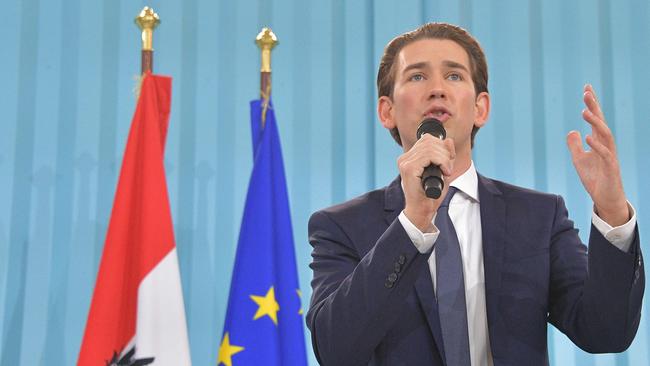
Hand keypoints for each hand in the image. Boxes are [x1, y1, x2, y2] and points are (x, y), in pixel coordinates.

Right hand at [398, 134, 455, 230]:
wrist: (422, 211)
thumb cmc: (431, 194)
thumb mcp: (442, 170)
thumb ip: (446, 155)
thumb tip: (448, 140)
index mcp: (409, 157)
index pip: (427, 139)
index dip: (442, 146)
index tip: (447, 162)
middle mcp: (404, 158)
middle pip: (429, 140)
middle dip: (444, 152)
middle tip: (448, 169)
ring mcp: (405, 162)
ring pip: (430, 147)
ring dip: (444, 159)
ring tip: (446, 172)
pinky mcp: (408, 168)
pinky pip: (429, 156)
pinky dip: (441, 162)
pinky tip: (444, 172)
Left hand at [566, 84, 628, 225]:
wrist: (605, 197)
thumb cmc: (594, 178)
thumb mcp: (579, 160)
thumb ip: (575, 145)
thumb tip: (572, 131)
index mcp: (599, 141)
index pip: (595, 119)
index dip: (591, 104)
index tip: (586, 88)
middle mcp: (606, 145)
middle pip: (601, 122)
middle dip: (594, 107)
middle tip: (587, 92)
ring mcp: (609, 155)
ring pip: (605, 134)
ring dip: (595, 122)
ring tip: (584, 111)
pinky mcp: (611, 167)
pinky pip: (605, 154)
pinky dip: (596, 145)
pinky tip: (588, 137)